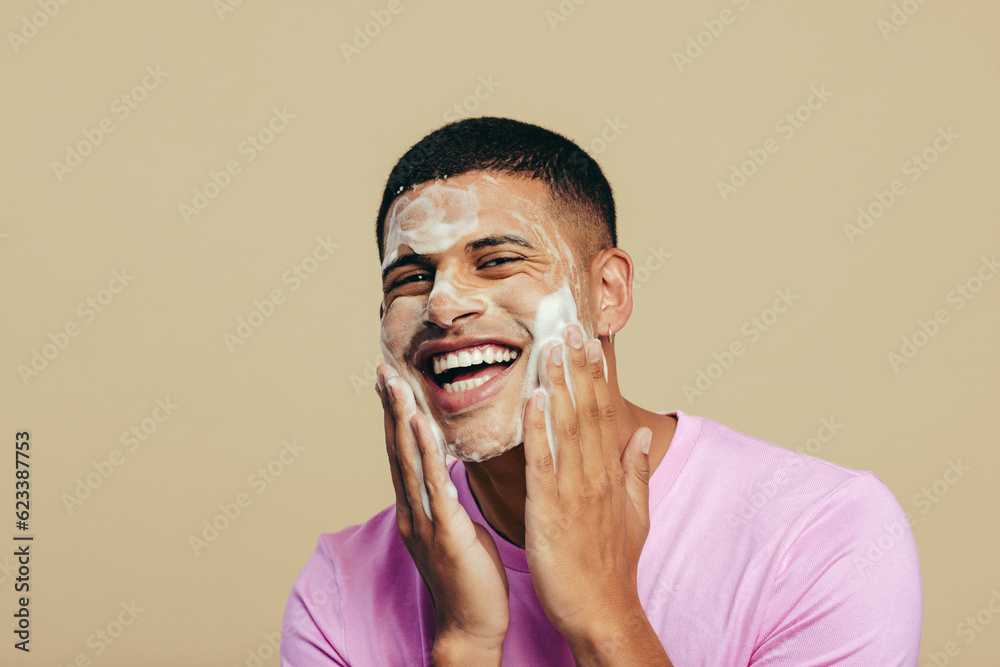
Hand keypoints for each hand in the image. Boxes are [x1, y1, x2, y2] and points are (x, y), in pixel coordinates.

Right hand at [375, 364, 509, 661]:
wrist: (472, 626)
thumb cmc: (472, 578)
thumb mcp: (458, 528)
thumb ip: (449, 497)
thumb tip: (451, 469)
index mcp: (418, 508)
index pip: (403, 453)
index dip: (396, 416)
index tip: (391, 382)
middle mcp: (413, 510)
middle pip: (397, 449)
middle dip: (391, 408)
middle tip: (383, 369)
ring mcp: (424, 521)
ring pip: (408, 460)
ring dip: (400, 418)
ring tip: (395, 382)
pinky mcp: (444, 532)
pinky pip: (433, 485)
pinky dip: (424, 451)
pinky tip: (418, 423)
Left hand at [521, 326, 653, 642]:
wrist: (602, 610)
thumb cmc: (612, 564)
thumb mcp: (635, 514)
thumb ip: (635, 471)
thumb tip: (638, 435)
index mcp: (610, 473)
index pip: (605, 412)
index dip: (597, 374)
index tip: (589, 339)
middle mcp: (596, 474)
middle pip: (588, 409)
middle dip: (578, 365)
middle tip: (569, 324)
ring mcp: (574, 490)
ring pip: (567, 427)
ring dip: (559, 383)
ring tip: (550, 346)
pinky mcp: (549, 509)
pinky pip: (543, 462)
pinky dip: (538, 429)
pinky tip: (533, 398)